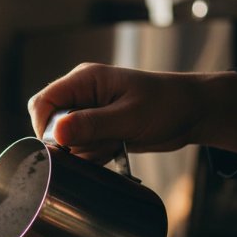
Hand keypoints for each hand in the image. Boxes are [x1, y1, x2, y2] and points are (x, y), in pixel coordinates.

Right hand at [27, 63, 236, 163]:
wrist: (193, 113)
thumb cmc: (168, 104)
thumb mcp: (130, 117)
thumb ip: (92, 124)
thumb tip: (56, 133)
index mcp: (85, 80)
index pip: (43, 103)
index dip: (45, 127)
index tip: (62, 147)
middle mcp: (82, 94)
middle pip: (50, 124)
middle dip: (69, 143)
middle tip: (98, 144)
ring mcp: (89, 112)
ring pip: (65, 141)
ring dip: (86, 151)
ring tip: (115, 143)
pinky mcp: (97, 129)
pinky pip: (81, 148)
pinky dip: (94, 156)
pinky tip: (116, 148)